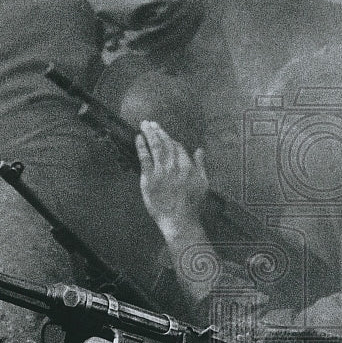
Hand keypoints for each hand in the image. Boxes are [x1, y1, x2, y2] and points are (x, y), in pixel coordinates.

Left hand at [136, 120, 208, 234]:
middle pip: (166, 144)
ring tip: (144, 124)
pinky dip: (141, 146)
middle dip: (159, 131)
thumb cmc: (192, 204)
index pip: (178, 147)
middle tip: (152, 123)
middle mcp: (174, 166)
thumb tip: (199, 150)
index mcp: (188, 166)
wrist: (179, 219)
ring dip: (149, 134)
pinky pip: (144, 158)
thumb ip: (201, 165)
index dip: (170, 140)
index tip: (165, 135)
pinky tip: (138, 138)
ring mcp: (161, 171)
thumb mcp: (203, 183)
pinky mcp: (149, 178)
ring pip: (155, 147)